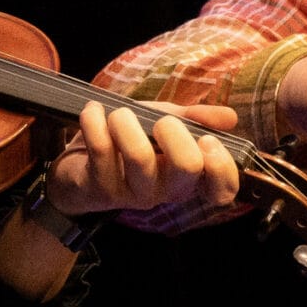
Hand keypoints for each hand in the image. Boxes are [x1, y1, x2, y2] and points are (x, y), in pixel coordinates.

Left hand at [47, 100, 241, 214]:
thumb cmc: (126, 142)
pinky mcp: (100, 189)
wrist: (76, 165)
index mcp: (187, 177)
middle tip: (158, 122)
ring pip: (140, 156)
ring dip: (126, 121)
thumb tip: (230, 118)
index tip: (207, 140)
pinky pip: (101, 148)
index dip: (222, 166)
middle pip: (186, 166)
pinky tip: (92, 112)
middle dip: (172, 129)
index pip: (222, 190)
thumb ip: (194, 119)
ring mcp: (132, 194)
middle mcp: (165, 191)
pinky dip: (95, 121)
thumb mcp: (162, 123)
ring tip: (117, 115)